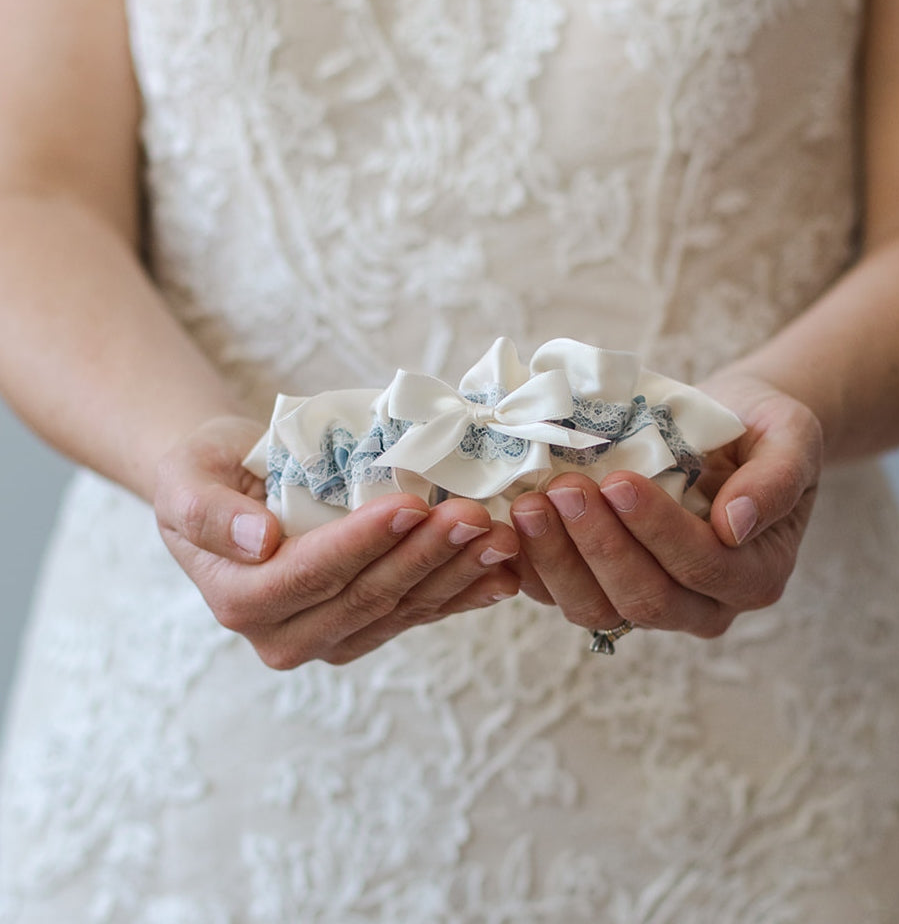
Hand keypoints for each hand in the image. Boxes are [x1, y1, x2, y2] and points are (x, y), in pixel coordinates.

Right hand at [154, 416, 519, 665]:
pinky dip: (464, 594)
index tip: (410, 505)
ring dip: (456, 574)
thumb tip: (260, 541)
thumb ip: (208, 513)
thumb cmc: (206, 473)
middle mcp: (286, 634)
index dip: (363, 542)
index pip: (312, 574)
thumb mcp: (185, 479)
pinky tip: (502, 575)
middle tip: (473, 515)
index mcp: (240, 599)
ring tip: (500, 537)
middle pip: (367, 596)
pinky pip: (419, 614)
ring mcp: (330, 637)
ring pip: (403, 609)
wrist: (230, 486)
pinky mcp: (366, 628)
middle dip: (424, 555)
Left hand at [508, 375, 821, 637]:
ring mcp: (649, 604)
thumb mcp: (791, 437)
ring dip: (557, 559)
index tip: (619, 481)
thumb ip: (776, 480)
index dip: (657, 530)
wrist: (726, 428)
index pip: (703, 566)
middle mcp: (703, 605)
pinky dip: (533, 568)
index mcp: (754, 574)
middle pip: (645, 598)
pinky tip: (511, 527)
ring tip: (530, 503)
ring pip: (596, 608)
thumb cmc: (760, 429)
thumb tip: (735, 525)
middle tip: (563, 488)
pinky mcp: (603, 589)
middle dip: (599, 545)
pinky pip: (562, 595)